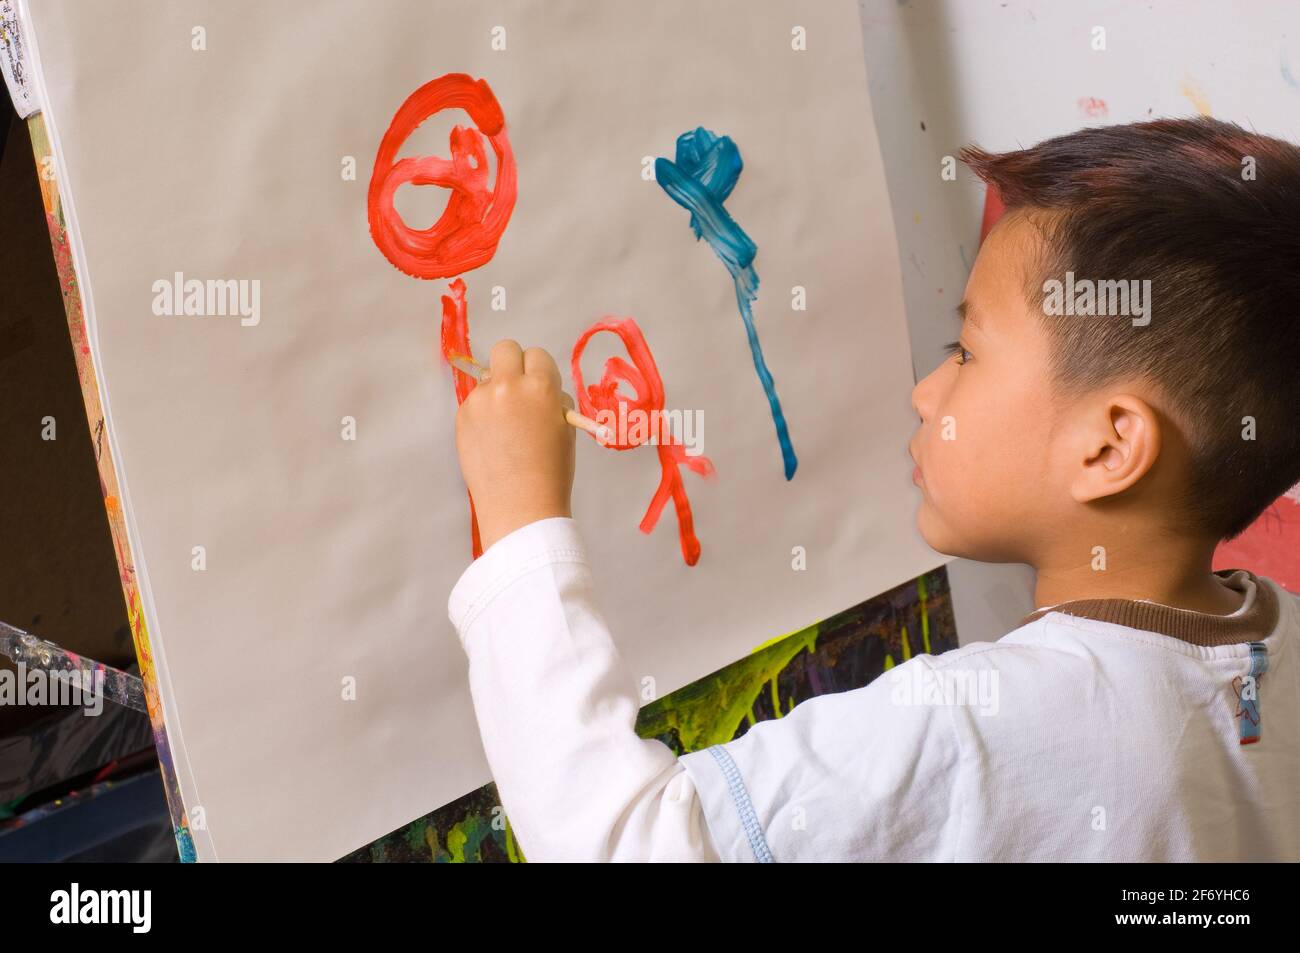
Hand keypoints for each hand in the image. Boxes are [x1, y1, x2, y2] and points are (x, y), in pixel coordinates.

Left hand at [454, 340, 576, 550]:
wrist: (520, 506)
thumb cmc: (552, 471)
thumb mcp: (565, 428)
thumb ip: (552, 400)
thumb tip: (539, 388)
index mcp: (540, 387)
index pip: (537, 354)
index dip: (540, 371)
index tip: (540, 387)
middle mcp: (507, 386)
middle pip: (505, 349)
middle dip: (514, 363)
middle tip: (519, 389)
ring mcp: (480, 401)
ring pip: (488, 379)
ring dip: (497, 393)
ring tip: (506, 429)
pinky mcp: (462, 417)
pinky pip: (475, 403)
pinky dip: (483, 414)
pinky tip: (493, 441)